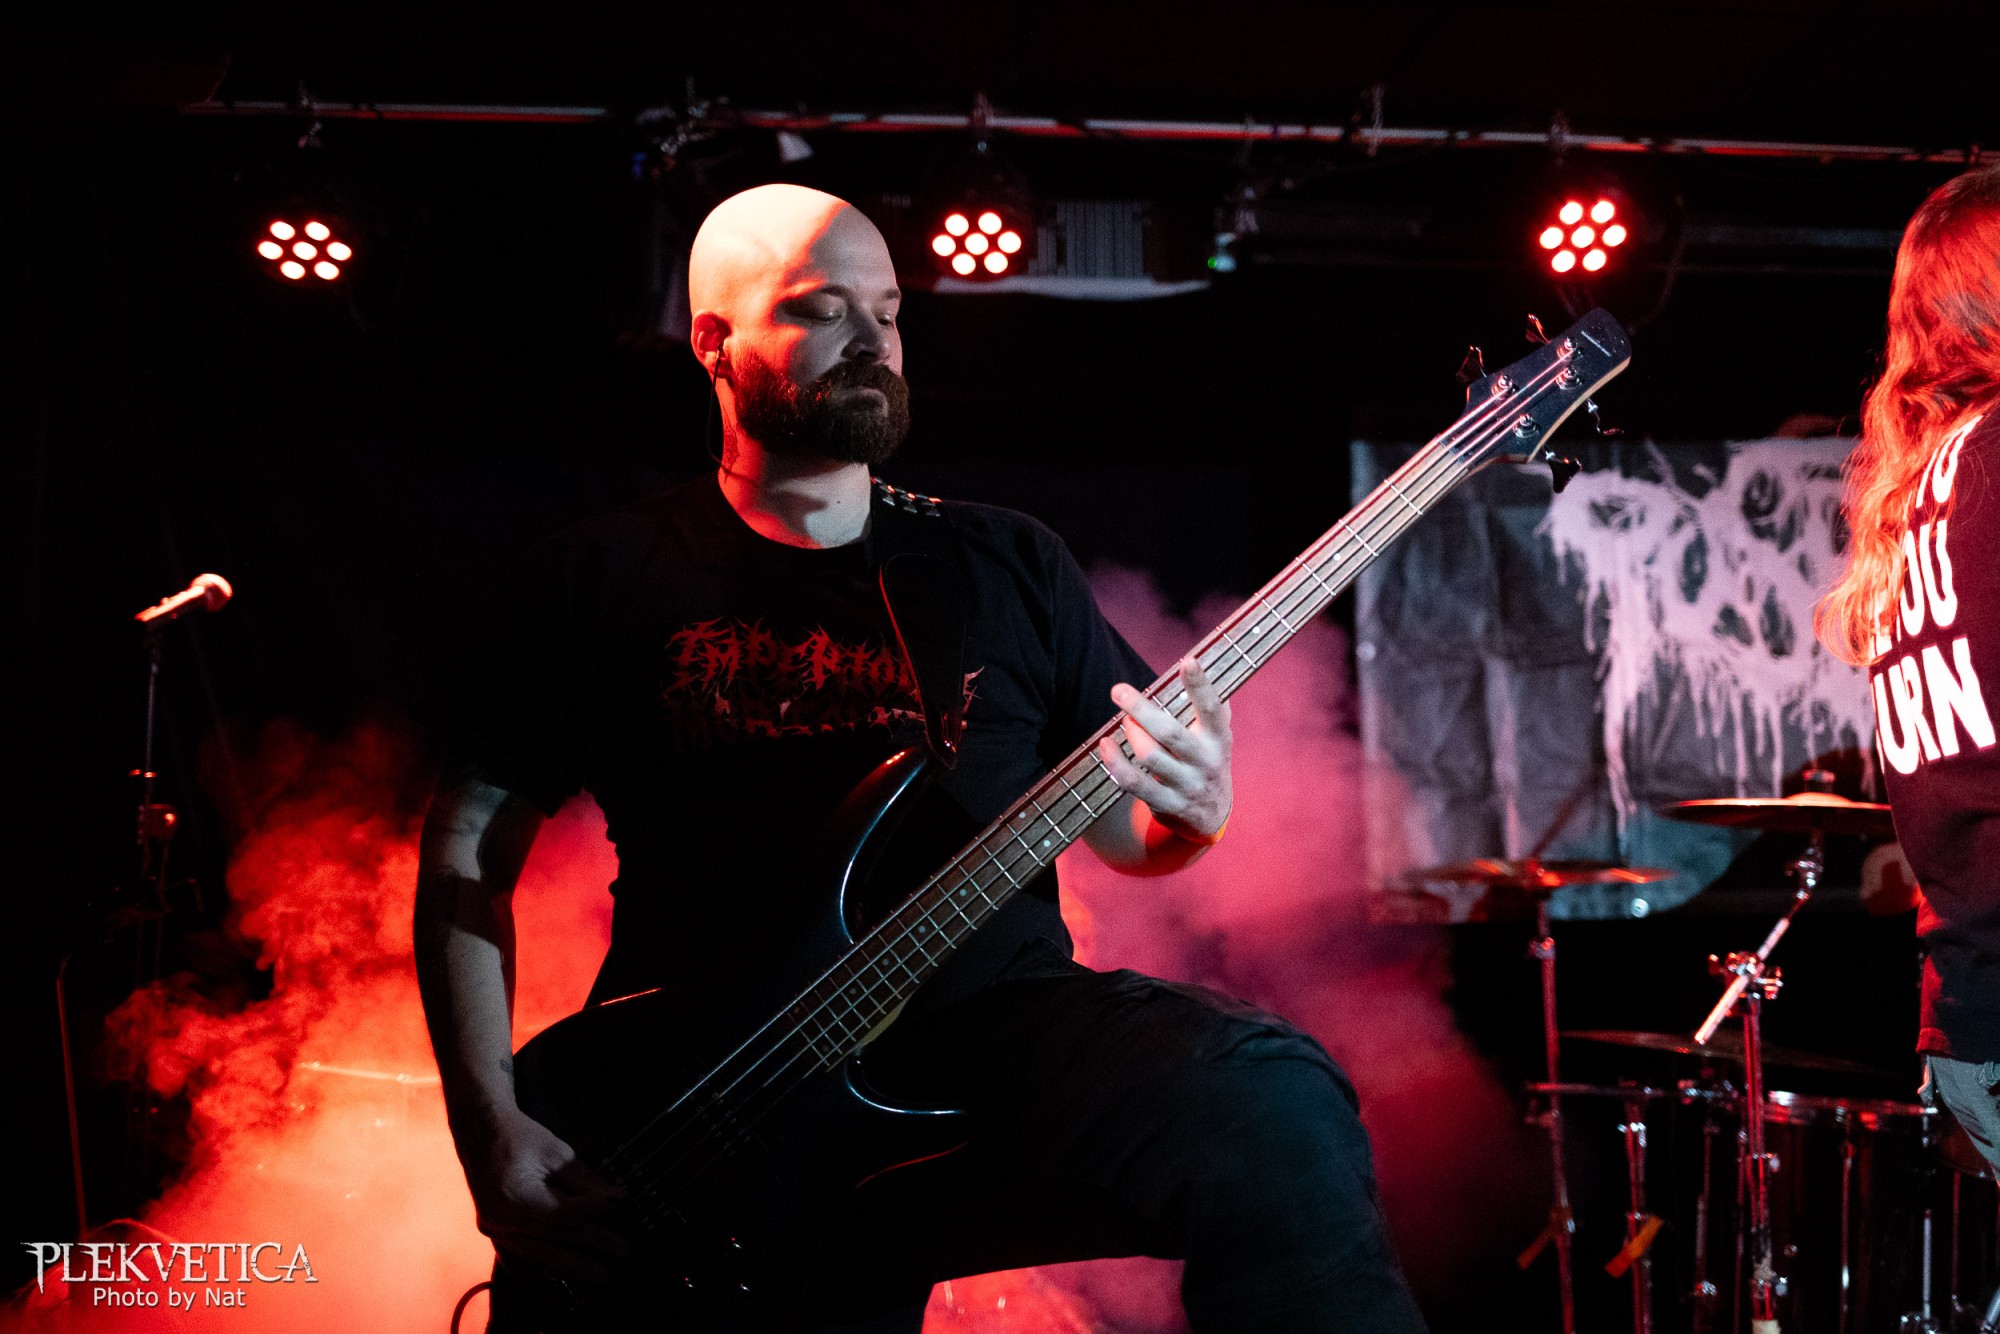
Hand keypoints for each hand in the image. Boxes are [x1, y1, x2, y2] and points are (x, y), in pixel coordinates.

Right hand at [464, 1106, 630, 1285]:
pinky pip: (524, 1254)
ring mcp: (494, 1229)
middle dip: (592, 1246)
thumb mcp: (556, 1152)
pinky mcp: (494, 1231)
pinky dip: (549, 1261)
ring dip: (574, 1266)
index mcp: (514, 1197)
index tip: (620, 1211)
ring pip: (539, 1255)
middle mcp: (500, 1220)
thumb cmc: (518, 1136)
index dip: (594, 1215)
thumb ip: (586, 1180)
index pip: (562, 1216)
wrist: (479, 1131)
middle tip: (622, 1250)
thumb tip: (616, 1200)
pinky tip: (569, 1272)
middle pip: (554, 1241)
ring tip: (602, 1273)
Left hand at [1097, 654, 1232, 841]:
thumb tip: (1197, 666)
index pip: (1212, 709)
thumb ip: (1211, 707)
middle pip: (1170, 733)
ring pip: (1150, 756)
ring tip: (1123, 721)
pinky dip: (1115, 763)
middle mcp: (1204, 762)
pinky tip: (1105, 745)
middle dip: (1141, 710)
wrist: (1211, 815)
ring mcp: (1186, 785)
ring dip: (1131, 734)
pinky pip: (1134, 783)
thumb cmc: (1207, 762)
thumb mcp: (1217, 737)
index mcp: (1218, 739)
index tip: (1189, 662)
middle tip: (1119, 690)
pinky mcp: (1166, 804)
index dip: (1201, 686)